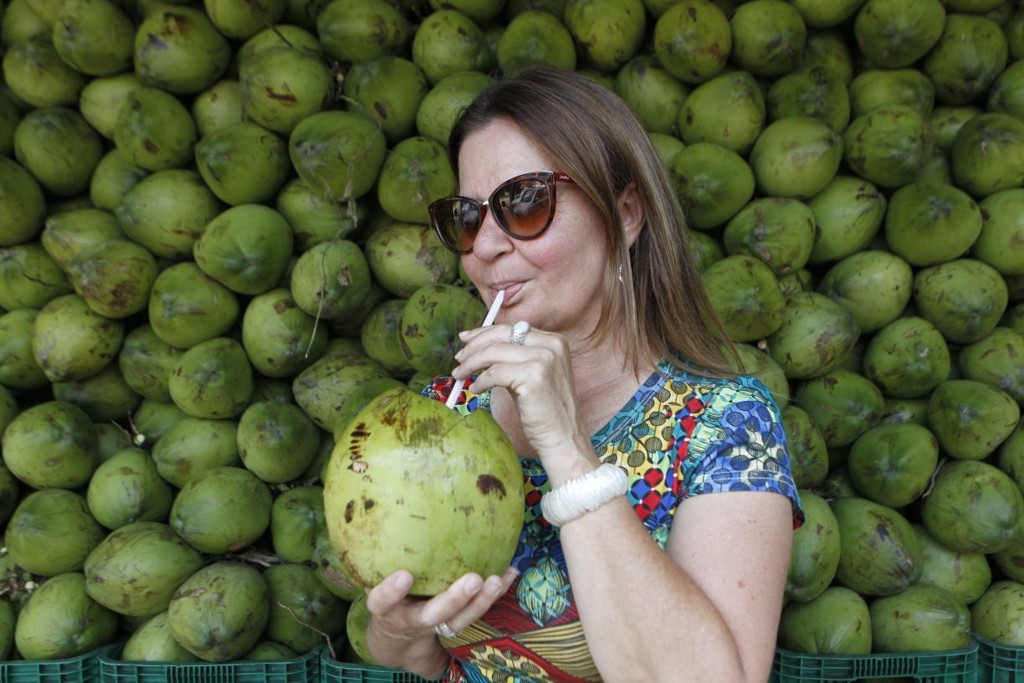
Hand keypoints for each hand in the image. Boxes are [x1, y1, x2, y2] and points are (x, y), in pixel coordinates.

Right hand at [365, 567, 517, 672]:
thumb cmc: (387, 596)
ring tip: (496, 581)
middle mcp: (409, 619)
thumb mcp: (376, 583)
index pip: (381, 601)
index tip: (404, 576)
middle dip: (453, 600)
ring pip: (458, 620)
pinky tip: (510, 572)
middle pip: (430, 615)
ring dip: (480, 602)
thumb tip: (392, 513)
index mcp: (385, 608)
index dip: (391, 592)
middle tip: (473, 580)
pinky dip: (494, 594)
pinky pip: (475, 612)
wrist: (395, 638)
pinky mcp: (453, 624)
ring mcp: (433, 626)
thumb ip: (383, 559)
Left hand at [453, 323, 589, 464]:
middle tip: (459, 358)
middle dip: (474, 346)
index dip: (484, 332)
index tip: (466, 339)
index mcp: (554, 341)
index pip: (511, 328)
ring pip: (493, 353)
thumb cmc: (544, 410)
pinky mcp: (533, 377)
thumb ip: (513, 357)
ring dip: (471, 364)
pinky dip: (480, 381)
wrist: (563, 437)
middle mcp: (551, 345)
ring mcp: (544, 359)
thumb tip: (479, 346)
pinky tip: (474, 390)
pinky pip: (494, 373)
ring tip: (460, 375)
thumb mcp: (532, 374)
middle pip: (501, 335)